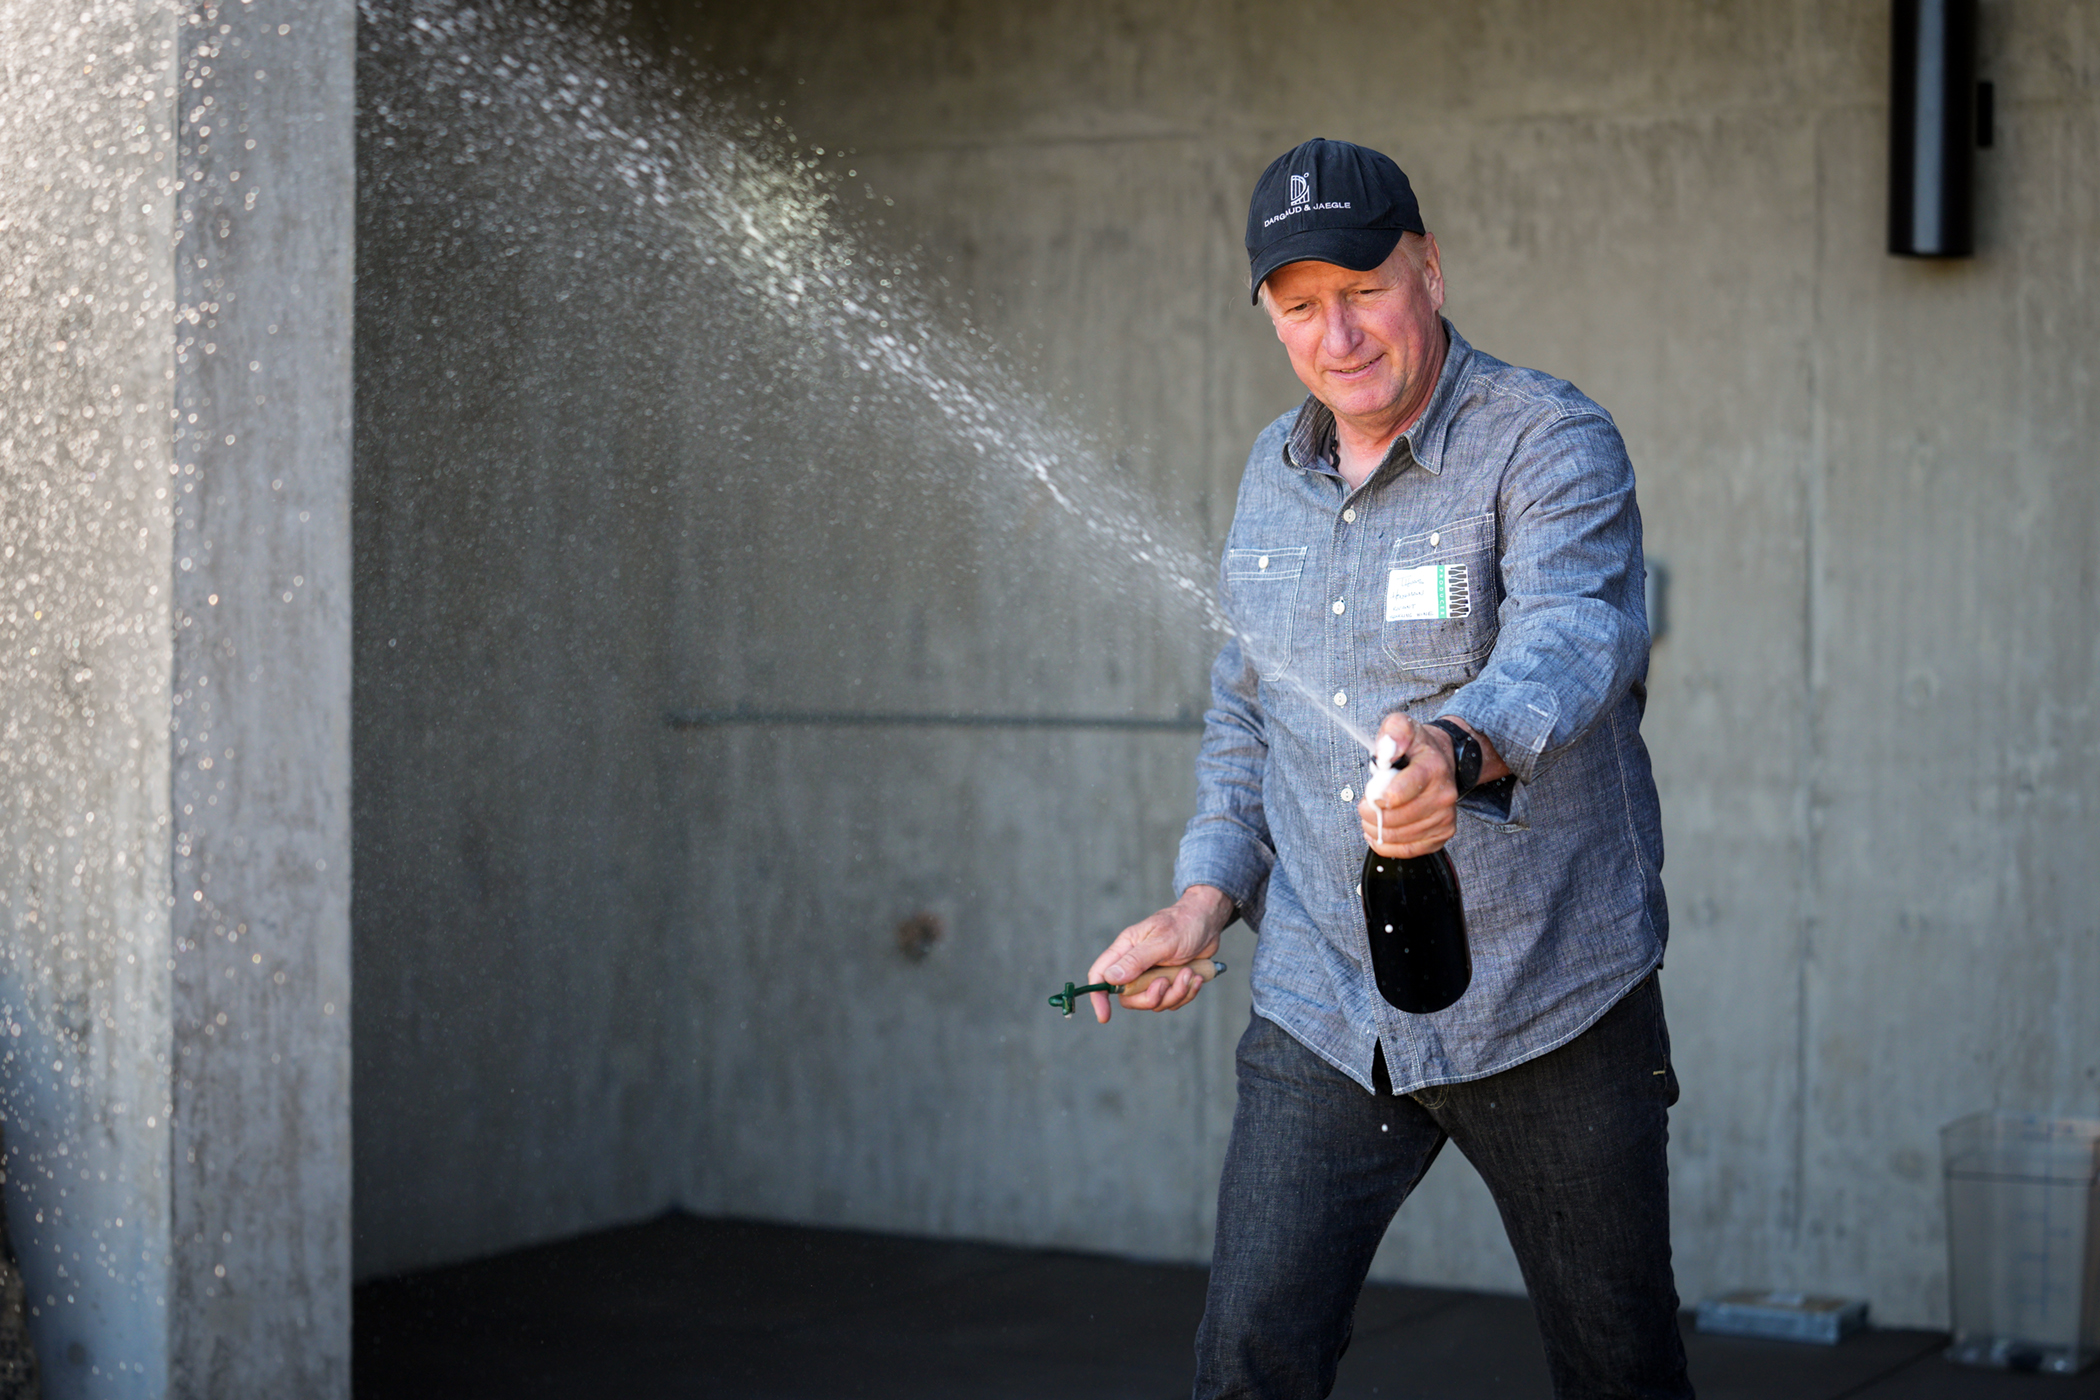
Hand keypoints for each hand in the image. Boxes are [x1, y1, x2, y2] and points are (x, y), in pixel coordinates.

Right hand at [1085, 885, 1233, 1023]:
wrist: (1209, 922)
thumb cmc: (1183, 923)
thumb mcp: (1161, 941)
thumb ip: (1136, 960)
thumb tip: (1110, 978)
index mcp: (1126, 948)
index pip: (1101, 974)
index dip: (1098, 996)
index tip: (1105, 1016)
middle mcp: (1136, 964)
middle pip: (1129, 997)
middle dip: (1151, 997)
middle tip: (1166, 983)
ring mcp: (1153, 974)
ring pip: (1154, 1002)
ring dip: (1175, 993)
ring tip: (1189, 973)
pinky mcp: (1170, 982)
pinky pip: (1172, 1001)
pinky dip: (1187, 992)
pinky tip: (1196, 976)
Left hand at [1357, 714, 1458, 857]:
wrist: (1443, 761)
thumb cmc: (1417, 748)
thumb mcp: (1402, 726)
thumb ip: (1393, 731)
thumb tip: (1387, 748)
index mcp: (1432, 768)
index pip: (1397, 793)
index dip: (1377, 797)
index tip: (1371, 794)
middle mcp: (1444, 795)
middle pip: (1395, 818)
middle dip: (1371, 813)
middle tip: (1367, 804)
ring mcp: (1444, 818)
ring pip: (1399, 837)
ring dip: (1377, 829)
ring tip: (1372, 816)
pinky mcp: (1441, 836)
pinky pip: (1408, 851)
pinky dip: (1387, 845)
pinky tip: (1380, 833)